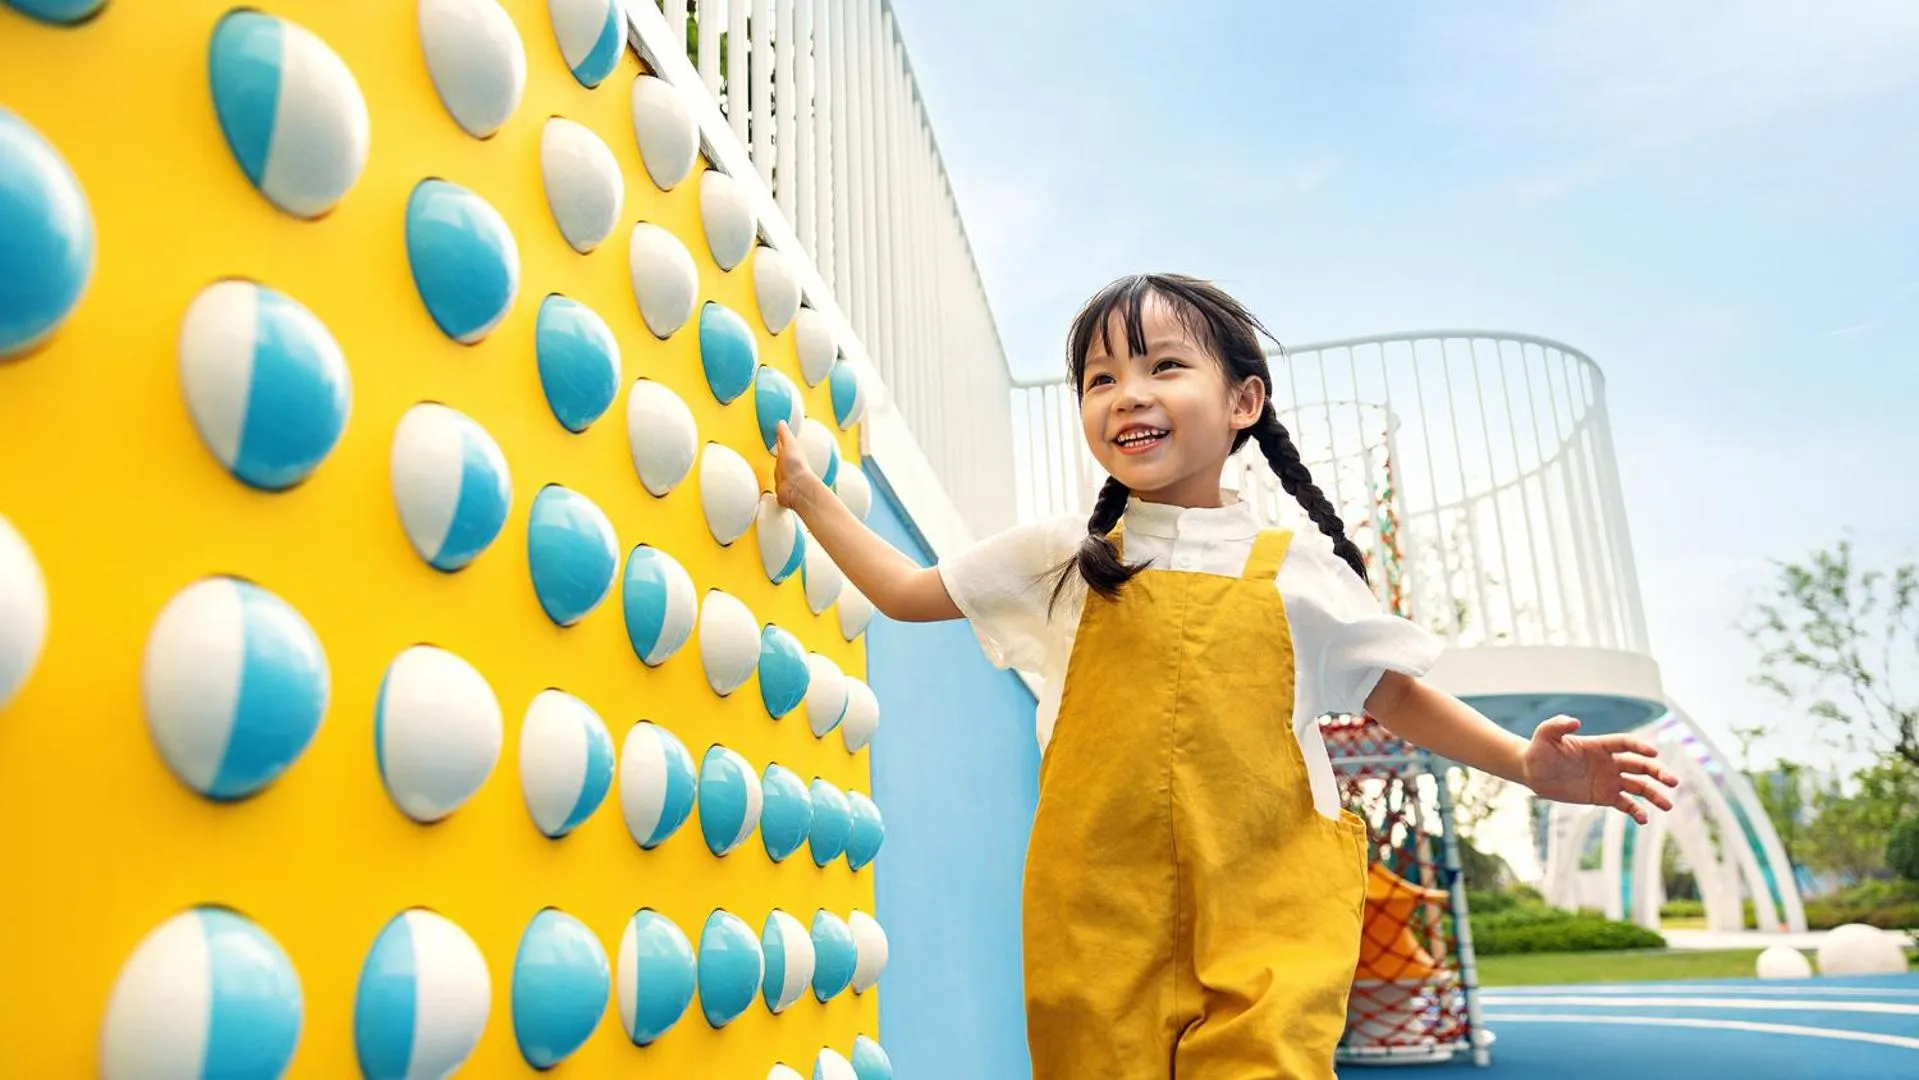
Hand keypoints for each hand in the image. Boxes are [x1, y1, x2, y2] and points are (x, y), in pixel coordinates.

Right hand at [773, 421, 820, 511]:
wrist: (796, 488)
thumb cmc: (796, 467)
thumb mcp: (789, 444)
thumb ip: (784, 434)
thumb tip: (782, 422)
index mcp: (790, 454)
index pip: (784, 444)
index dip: (780, 440)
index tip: (775, 434)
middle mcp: (788, 466)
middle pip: (780, 458)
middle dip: (776, 455)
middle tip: (770, 450)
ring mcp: (784, 478)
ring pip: (777, 471)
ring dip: (774, 470)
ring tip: (767, 466)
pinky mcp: (780, 489)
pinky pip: (773, 485)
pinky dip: (770, 484)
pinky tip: (767, 484)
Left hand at [1522, 715, 1678, 823]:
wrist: (1533, 772)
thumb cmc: (1539, 750)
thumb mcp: (1545, 735)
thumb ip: (1558, 725)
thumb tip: (1575, 721)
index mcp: (1600, 745)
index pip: (1626, 744)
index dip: (1640, 748)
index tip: (1654, 754)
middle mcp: (1609, 762)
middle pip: (1640, 765)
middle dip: (1658, 772)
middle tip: (1673, 782)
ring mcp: (1609, 779)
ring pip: (1638, 786)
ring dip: (1654, 794)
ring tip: (1668, 806)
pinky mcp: (1604, 796)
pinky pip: (1625, 804)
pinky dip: (1636, 811)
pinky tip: (1644, 820)